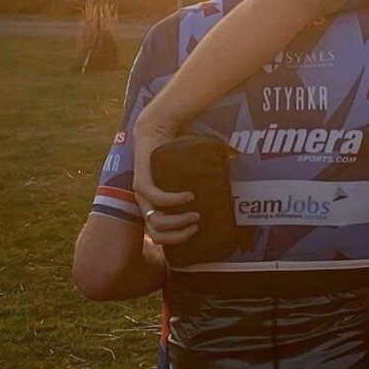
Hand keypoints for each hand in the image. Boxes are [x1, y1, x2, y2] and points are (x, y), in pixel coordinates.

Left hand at [131, 104, 198, 245]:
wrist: (156, 129)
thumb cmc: (174, 153)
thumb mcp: (186, 175)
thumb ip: (199, 186)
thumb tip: (227, 194)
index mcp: (153, 206)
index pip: (159, 235)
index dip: (178, 239)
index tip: (198, 230)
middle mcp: (144, 204)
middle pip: (156, 234)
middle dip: (179, 235)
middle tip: (197, 224)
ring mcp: (141, 194)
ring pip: (156, 221)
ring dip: (178, 221)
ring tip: (196, 214)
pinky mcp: (142, 181)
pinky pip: (158, 199)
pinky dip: (174, 200)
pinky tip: (189, 196)